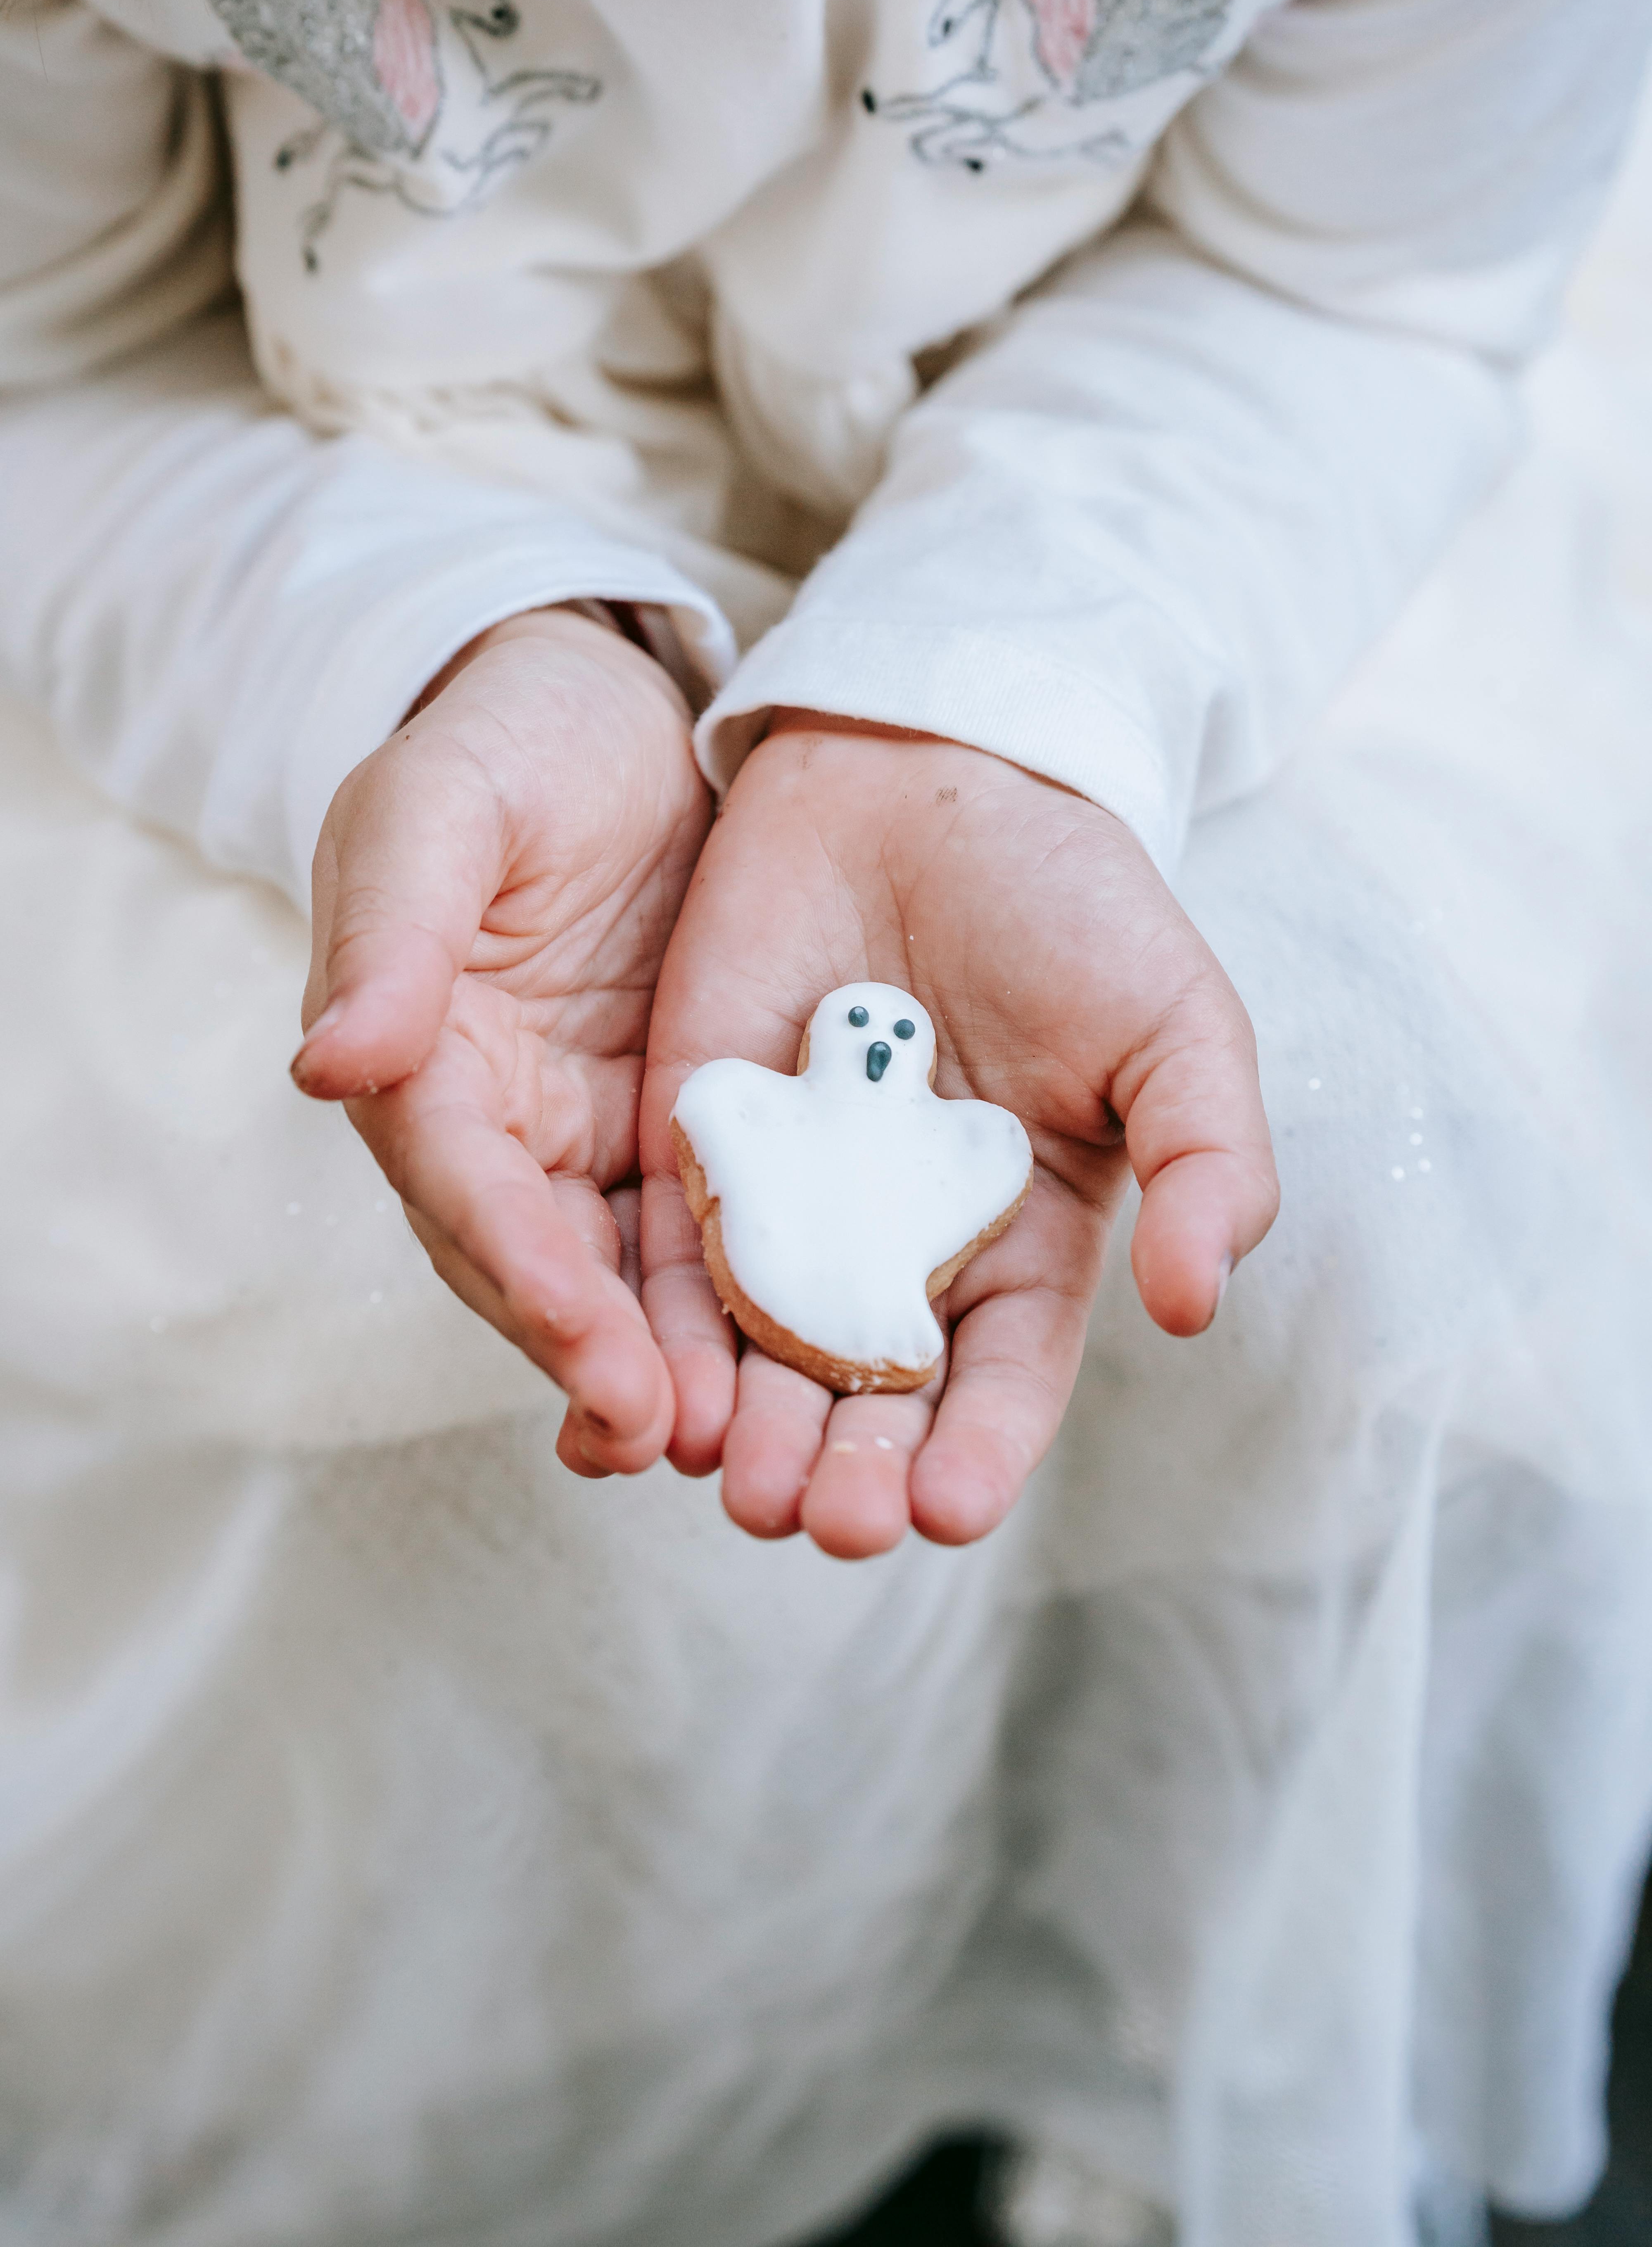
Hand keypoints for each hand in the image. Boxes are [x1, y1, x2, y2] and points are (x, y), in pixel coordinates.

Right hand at [291, 608, 711, 1456]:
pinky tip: (788, 1369)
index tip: (589, 1349)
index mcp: (421, 1057)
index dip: (523, 1273)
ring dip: (661, 1367)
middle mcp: (497, 1122)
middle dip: (594, 1356)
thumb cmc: (512, 741)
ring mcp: (585, 1134)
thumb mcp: (440, 806)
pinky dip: (727, 1307)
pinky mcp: (673, 1129)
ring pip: (613, 1277)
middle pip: (533, 1264)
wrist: (615, 715)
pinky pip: (694, 1235)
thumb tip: (326, 1061)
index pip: (465, 1188)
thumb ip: (390, 929)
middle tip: (668, 1436)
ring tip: (732, 1444)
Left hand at [630, 714, 1277, 1557]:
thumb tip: (1194, 1302)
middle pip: (873, 1399)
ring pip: (763, 1358)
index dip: (980, 1453)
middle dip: (852, 1471)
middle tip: (830, 1520)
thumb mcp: (1174, 1027)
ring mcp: (796, 1206)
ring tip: (742, 1484)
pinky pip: (671, 1262)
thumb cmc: (1071, 901)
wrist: (926, 773)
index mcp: (1021, 1245)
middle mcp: (902, 1250)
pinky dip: (660, 1335)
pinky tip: (653, 1395)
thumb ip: (1206, 1161)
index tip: (950, 1509)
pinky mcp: (700, 1149)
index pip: (1001, 1381)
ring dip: (747, 1434)